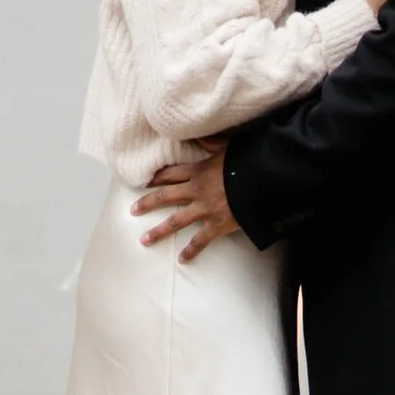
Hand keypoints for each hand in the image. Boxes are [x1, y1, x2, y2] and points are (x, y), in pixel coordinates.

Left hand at [134, 142, 237, 261]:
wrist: (261, 180)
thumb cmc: (247, 161)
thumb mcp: (228, 147)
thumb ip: (213, 143)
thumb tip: (203, 134)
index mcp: (199, 170)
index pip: (171, 174)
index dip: (156, 177)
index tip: (143, 181)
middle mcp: (196, 190)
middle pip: (166, 196)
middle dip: (147, 203)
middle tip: (132, 210)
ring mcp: (205, 209)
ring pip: (175, 221)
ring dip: (159, 231)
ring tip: (144, 240)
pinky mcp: (216, 224)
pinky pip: (200, 240)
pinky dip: (191, 251)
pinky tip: (182, 260)